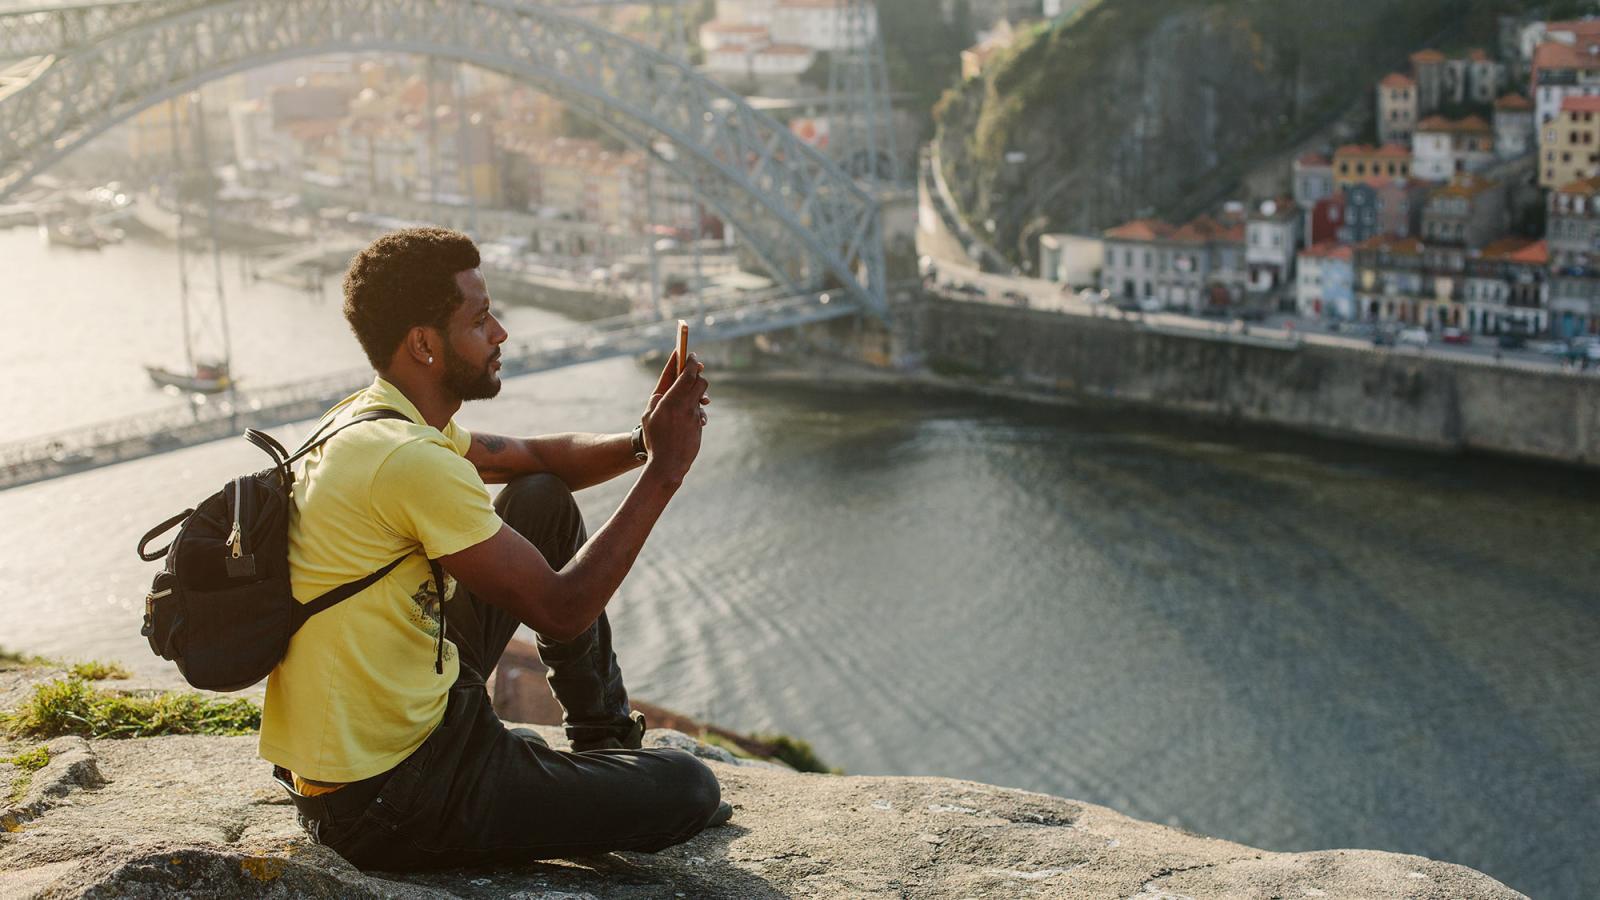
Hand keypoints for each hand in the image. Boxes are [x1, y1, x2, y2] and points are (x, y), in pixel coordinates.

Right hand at [640, 351, 709, 484]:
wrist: (668, 464)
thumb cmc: (654, 440)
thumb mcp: (648, 416)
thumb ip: (657, 400)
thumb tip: (665, 392)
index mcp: (672, 400)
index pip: (686, 374)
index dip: (689, 361)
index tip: (690, 353)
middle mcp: (686, 405)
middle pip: (700, 381)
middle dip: (697, 373)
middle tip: (692, 370)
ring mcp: (694, 415)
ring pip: (702, 395)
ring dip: (698, 390)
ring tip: (691, 392)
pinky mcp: (699, 425)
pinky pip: (700, 411)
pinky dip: (696, 407)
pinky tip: (690, 413)